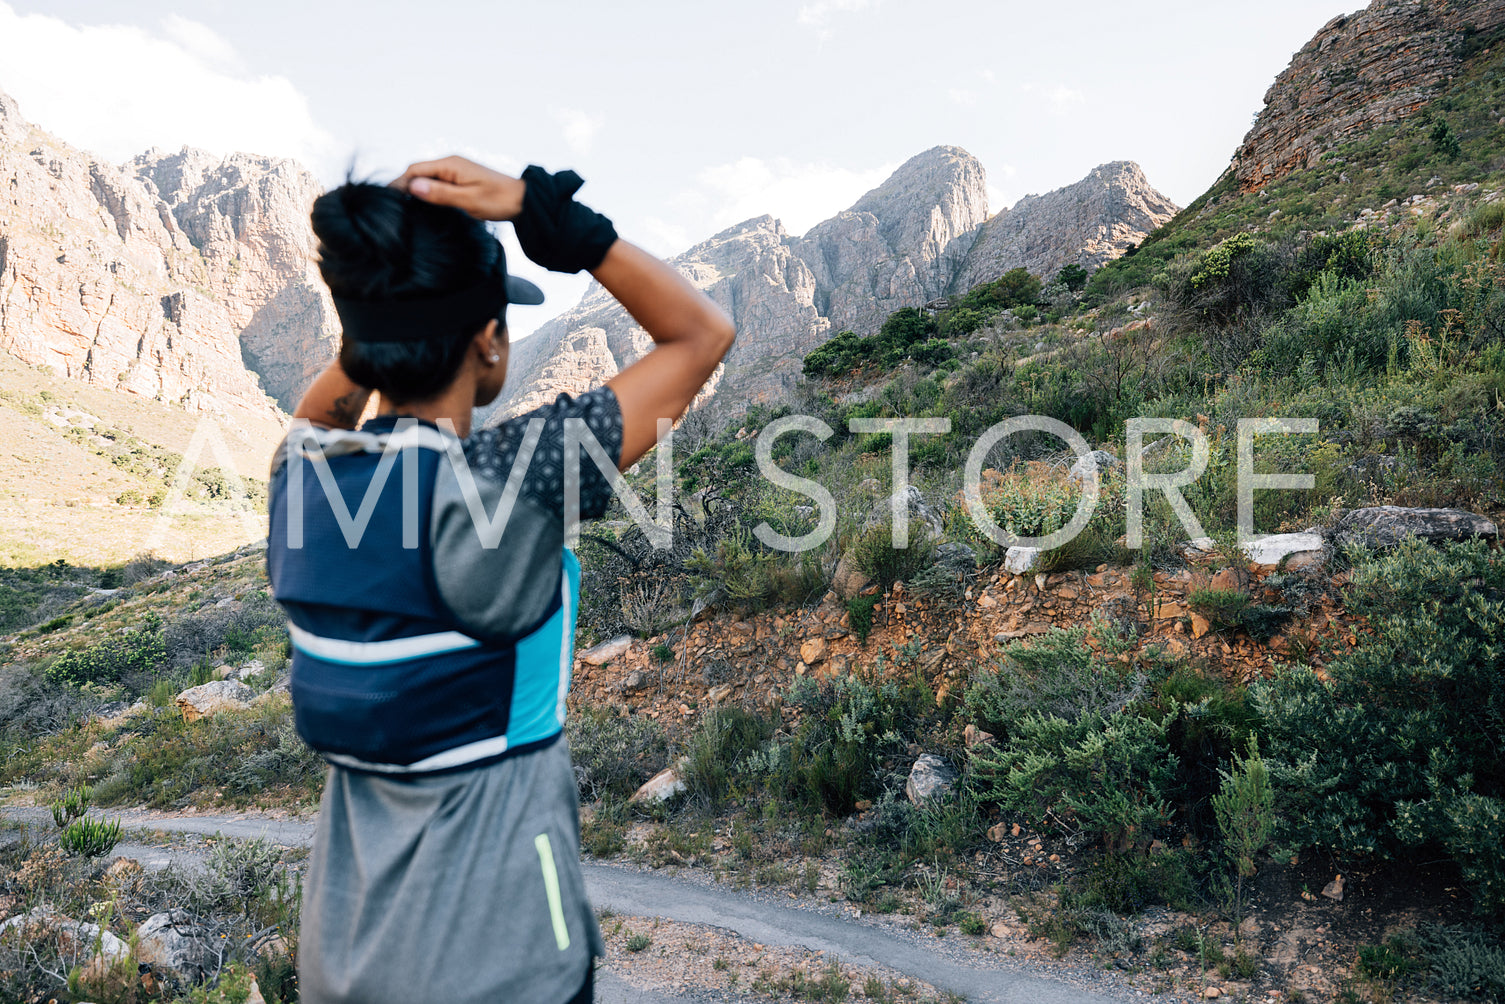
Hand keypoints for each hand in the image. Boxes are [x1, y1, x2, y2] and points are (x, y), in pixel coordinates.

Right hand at [391, 156, 524, 220]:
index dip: (399, 183)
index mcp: (450, 165)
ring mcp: (456, 171)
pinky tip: (423, 206)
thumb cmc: (498, 201)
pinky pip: (437, 183)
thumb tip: (412, 187)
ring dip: (415, 190)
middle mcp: (451, 164)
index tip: (387, 199)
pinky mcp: (461, 180)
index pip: (415, 169)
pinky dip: (427, 192)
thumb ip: (440, 193)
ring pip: (427, 178)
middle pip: (418, 172)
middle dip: (404, 186)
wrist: (523, 201)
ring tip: (403, 207)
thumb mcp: (467, 200)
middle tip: (391, 206)